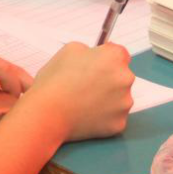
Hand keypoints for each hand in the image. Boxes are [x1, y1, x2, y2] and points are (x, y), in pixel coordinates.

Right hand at [19, 42, 133, 140]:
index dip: (106, 58)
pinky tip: (87, 113)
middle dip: (108, 78)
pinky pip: (114, 116)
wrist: (47, 113)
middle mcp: (125, 79)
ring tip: (84, 101)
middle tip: (87, 84)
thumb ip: (89, 51)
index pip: (119, 54)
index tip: (98, 64)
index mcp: (114, 57)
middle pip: (122, 76)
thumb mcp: (69, 50)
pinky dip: (104, 115)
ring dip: (108, 97)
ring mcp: (124, 103)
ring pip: (120, 97)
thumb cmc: (55, 81)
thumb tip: (96, 58)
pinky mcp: (119, 123)